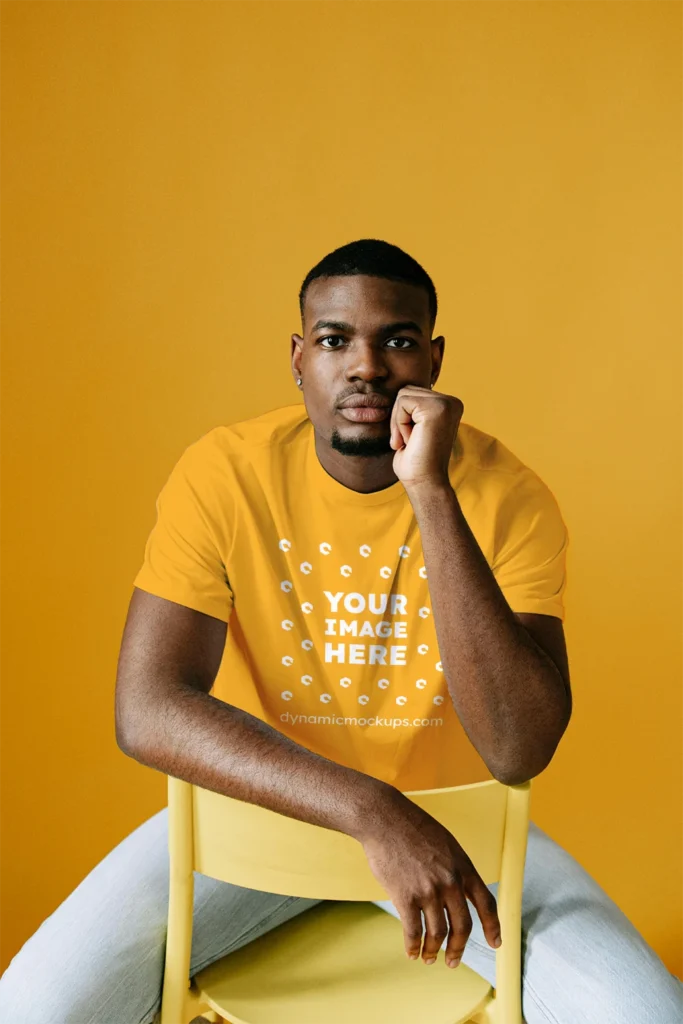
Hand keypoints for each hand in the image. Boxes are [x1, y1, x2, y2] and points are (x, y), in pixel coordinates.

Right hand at [359, 792, 500, 967]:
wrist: (384, 818)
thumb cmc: (412, 827)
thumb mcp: (446, 843)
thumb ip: (455, 868)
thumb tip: (460, 893)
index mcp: (463, 866)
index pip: (486, 903)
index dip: (493, 926)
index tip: (495, 943)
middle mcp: (450, 881)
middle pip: (462, 926)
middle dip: (458, 949)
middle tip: (453, 961)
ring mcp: (428, 890)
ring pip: (437, 933)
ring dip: (433, 951)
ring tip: (429, 957)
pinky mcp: (405, 897)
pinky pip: (413, 932)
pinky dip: (413, 947)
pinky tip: (412, 951)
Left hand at [389, 385, 463, 489]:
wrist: (425, 483)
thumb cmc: (416, 461)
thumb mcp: (415, 427)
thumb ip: (413, 409)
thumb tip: (401, 391)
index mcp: (450, 405)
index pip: (412, 393)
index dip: (403, 417)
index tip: (411, 440)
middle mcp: (452, 402)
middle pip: (406, 390)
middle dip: (398, 418)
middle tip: (409, 442)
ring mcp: (447, 404)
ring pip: (403, 395)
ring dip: (398, 422)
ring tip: (410, 441)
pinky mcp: (436, 409)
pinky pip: (402, 403)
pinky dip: (399, 424)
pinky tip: (410, 440)